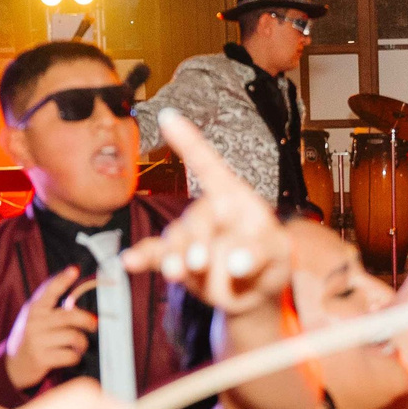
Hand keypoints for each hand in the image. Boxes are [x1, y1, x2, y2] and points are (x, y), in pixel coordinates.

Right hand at [2, 267, 99, 391]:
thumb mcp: (36, 318)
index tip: (74, 269)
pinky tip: (71, 356)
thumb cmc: (33, 337)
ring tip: (79, 345)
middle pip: (71, 316)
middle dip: (87, 321)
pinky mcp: (41, 358)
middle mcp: (35, 321)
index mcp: (35, 308)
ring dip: (82, 343)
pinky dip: (76, 357)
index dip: (63, 279)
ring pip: (74, 337)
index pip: (50, 290)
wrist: (15, 365)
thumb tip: (77, 303)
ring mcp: (37, 340)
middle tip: (93, 324)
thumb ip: (52, 309)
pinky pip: (71, 355)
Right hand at [123, 112, 293, 316]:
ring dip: (177, 257)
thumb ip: (260, 254)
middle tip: (202, 260)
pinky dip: (143, 257)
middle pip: (195, 217)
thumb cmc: (269, 260)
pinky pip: (156, 254)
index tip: (168, 117)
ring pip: (177, 241)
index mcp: (234, 199)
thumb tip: (236, 263)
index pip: (209, 167)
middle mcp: (208, 212)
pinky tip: (130, 262)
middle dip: (198, 239)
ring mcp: (189, 236)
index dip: (188, 142)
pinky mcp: (176, 259)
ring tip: (180, 272)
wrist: (253, 291)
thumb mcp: (277, 254)